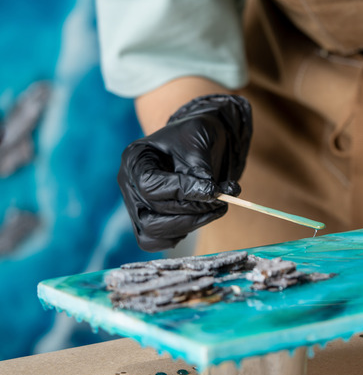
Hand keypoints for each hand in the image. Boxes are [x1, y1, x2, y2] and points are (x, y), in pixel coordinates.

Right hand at [118, 94, 251, 250]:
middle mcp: (128, 184)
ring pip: (154, 232)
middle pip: (151, 214)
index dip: (182, 191)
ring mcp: (136, 204)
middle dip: (192, 211)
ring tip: (219, 207)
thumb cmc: (197, 134)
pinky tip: (204, 215)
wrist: (199, 140)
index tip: (213, 190)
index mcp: (135, 158)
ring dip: (191, 224)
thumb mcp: (200, 141)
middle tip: (222, 200)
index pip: (149, 186)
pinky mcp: (149, 220)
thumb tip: (209, 196)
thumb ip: (201, 170)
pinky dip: (183, 232)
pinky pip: (159, 241)